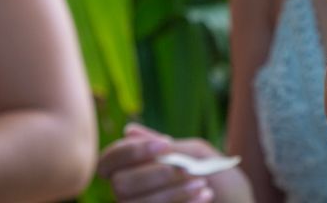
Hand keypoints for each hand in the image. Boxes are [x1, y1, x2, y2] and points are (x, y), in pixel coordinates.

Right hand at [98, 124, 250, 202]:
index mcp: (136, 168)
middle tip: (189, 169)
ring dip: (172, 192)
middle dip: (157, 174)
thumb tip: (128, 131)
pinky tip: (204, 197)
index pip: (110, 160)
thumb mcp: (197, 154)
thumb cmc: (216, 176)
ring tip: (203, 184)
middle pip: (119, 184)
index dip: (131, 151)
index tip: (166, 143)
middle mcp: (130, 193)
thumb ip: (167, 148)